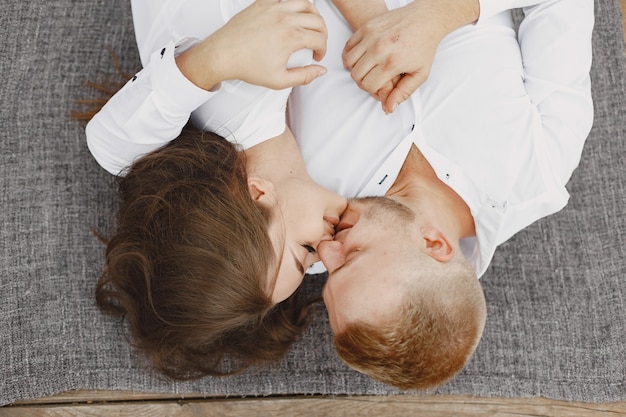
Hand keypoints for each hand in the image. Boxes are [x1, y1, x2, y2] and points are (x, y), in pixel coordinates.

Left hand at [178, 0, 327, 90]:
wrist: (223, 55)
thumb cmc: (246, 66)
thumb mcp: (279, 80)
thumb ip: (304, 76)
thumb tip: (320, 70)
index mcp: (291, 37)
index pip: (320, 38)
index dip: (322, 49)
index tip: (316, 55)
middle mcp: (284, 19)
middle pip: (317, 20)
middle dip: (322, 33)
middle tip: (316, 42)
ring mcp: (273, 8)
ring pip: (305, 4)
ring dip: (312, 15)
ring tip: (309, 26)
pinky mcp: (262, 4)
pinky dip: (292, 5)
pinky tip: (291, 15)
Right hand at [342, 0, 478, 112]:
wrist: (426, 19)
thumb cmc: (424, 45)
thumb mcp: (420, 74)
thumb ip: (403, 93)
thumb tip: (389, 108)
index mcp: (392, 62)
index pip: (368, 85)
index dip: (372, 90)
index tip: (379, 86)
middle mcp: (379, 49)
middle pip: (357, 75)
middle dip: (363, 81)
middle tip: (372, 78)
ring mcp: (371, 36)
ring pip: (350, 61)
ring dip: (356, 68)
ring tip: (366, 69)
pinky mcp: (367, 27)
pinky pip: (349, 46)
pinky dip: (350, 55)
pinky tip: (360, 58)